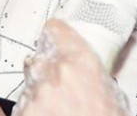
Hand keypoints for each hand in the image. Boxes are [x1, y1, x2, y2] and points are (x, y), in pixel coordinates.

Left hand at [15, 19, 129, 115]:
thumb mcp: (114, 102)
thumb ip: (93, 77)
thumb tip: (85, 69)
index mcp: (83, 65)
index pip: (56, 30)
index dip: (56, 36)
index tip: (55, 37)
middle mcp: (56, 73)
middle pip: (40, 58)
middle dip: (48, 72)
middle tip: (63, 92)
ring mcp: (36, 94)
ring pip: (31, 83)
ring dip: (41, 95)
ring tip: (60, 113)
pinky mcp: (23, 112)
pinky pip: (25, 105)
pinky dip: (34, 112)